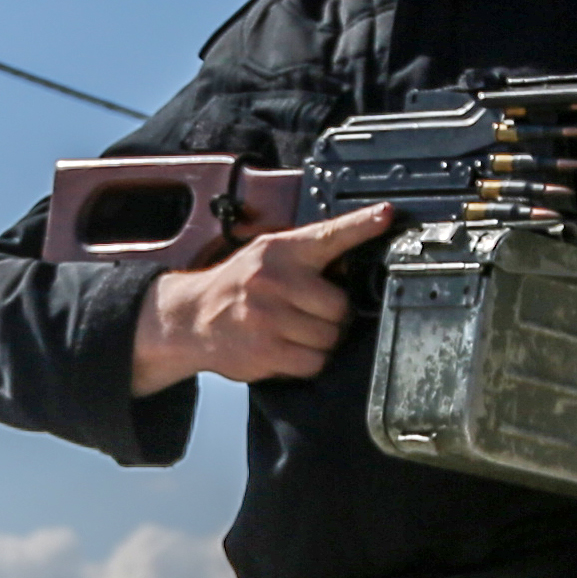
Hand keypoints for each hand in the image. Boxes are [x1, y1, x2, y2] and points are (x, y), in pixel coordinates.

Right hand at [132, 200, 405, 393]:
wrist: (191, 317)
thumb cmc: (237, 287)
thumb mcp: (266, 257)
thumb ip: (306, 256)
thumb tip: (354, 260)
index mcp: (280, 251)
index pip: (328, 235)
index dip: (361, 225)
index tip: (385, 215)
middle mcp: (274, 279)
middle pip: (340, 305)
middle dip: (333, 315)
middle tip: (312, 313)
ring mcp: (268, 316)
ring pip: (330, 337)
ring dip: (322, 340)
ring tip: (296, 331)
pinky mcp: (266, 350)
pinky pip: (314, 362)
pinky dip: (308, 361)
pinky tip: (289, 349)